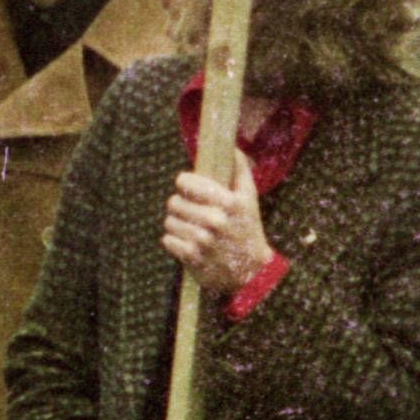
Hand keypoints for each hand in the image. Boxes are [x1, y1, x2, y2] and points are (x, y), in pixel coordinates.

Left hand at [159, 167, 272, 303]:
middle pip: (173, 202)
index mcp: (230, 202)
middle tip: (193, 213)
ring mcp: (203, 240)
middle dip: (181, 207)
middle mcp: (216, 220)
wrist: (252, 272)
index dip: (185, 184)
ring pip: (169, 221)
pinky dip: (175, 242)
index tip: (190, 190)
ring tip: (192, 229)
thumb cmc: (248, 230)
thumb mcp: (250, 200)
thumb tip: (232, 146)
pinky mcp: (192, 257)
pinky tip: (190, 244)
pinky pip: (167, 240)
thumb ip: (240, 172)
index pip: (185, 182)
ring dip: (177, 225)